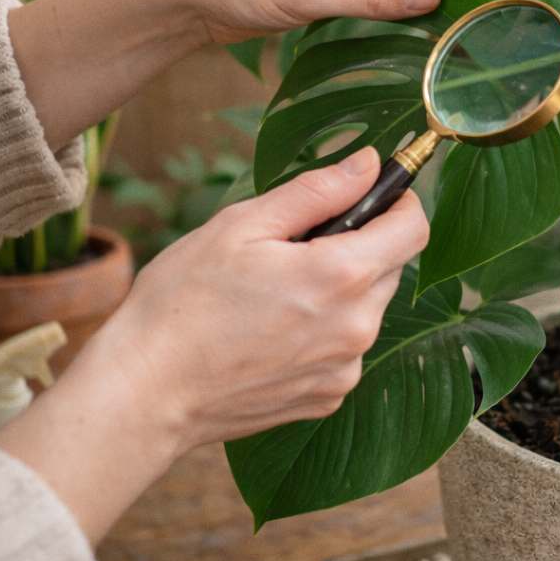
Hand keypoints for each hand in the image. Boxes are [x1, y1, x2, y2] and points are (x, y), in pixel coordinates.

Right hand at [0, 147, 428, 543]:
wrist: (145, 393)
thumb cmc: (182, 302)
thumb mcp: (243, 225)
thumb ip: (317, 191)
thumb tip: (368, 164)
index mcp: (343, 275)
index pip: (414, 228)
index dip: (400, 202)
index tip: (376, 194)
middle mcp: (358, 327)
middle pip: (390, 267)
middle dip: (358, 245)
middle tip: (295, 245)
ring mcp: (345, 368)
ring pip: (368, 308)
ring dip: (341, 290)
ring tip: (276, 292)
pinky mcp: (329, 396)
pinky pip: (346, 348)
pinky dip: (324, 331)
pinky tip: (272, 331)